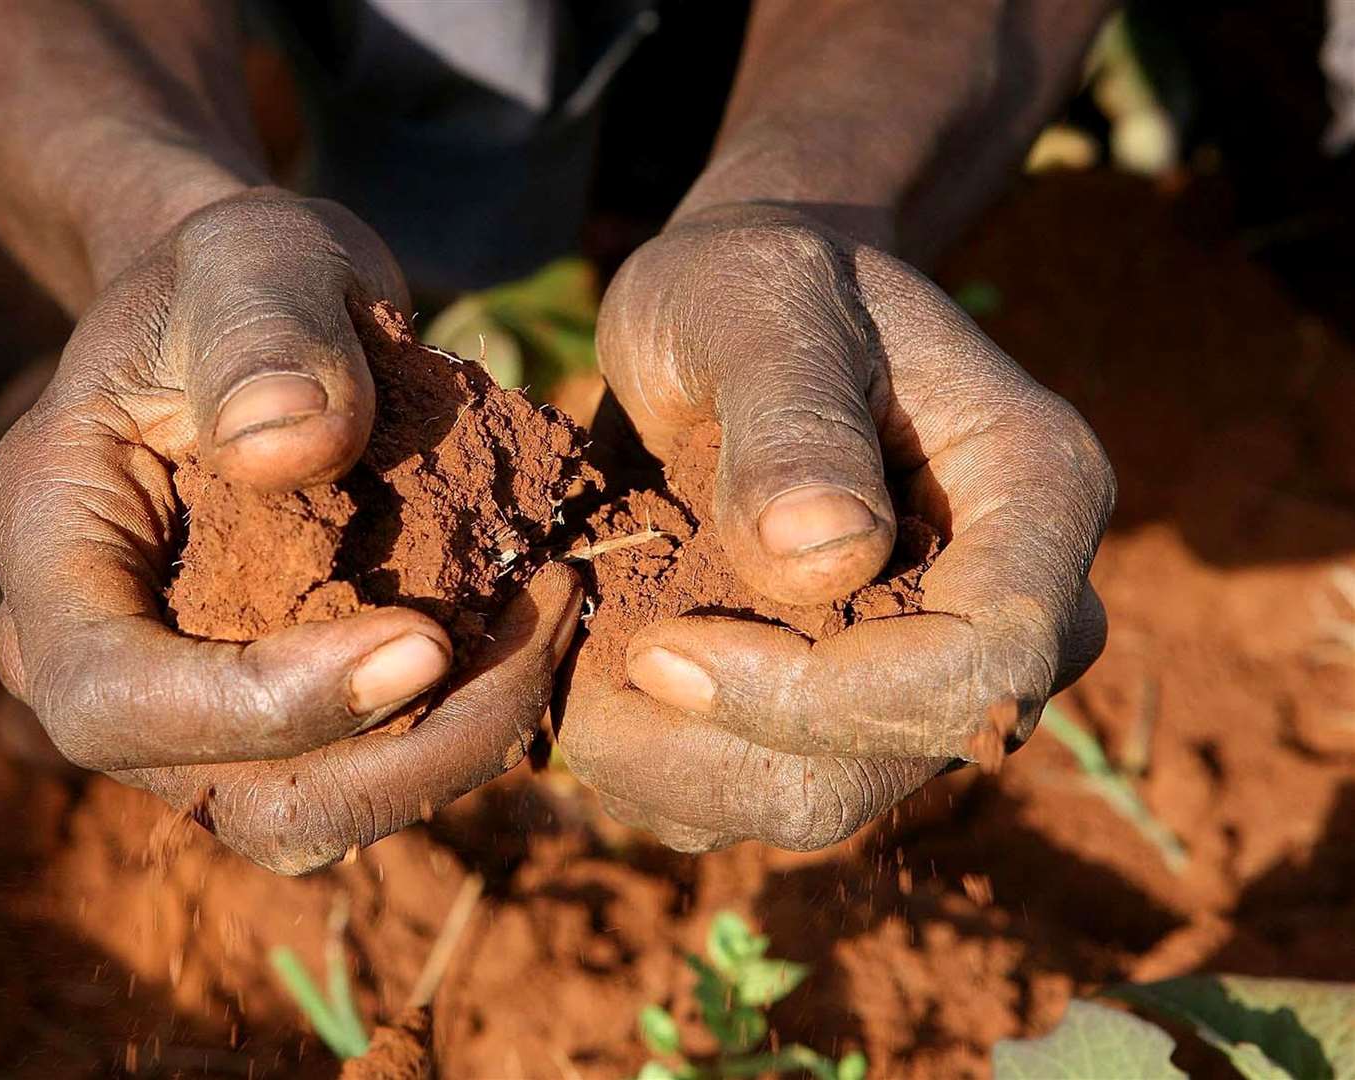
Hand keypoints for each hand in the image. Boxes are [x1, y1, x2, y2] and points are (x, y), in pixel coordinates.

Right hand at [0, 188, 581, 871]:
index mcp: (52, 546)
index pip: (116, 698)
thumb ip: (264, 331)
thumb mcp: (253, 255)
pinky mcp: (272, 721)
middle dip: (410, 744)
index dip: (266, 705)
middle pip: (238, 795)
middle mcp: (95, 659)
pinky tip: (531, 630)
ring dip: (456, 744)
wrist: (252, 320)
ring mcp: (185, 710)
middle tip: (549, 611)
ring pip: (318, 813)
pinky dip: (461, 728)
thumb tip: (290, 447)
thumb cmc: (241, 277)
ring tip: (554, 610)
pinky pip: (366, 775)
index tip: (425, 639)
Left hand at [558, 203, 1113, 850]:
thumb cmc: (755, 285)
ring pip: (812, 802)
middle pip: (890, 761)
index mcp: (1036, 497)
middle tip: (590, 662)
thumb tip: (825, 559)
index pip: (982, 661)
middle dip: (718, 744)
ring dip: (670, 767)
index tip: (661, 647)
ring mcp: (928, 674)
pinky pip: (754, 794)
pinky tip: (599, 683)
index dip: (822, 694)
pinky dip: (659, 768)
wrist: (740, 319)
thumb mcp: (758, 305)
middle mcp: (1012, 611)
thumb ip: (795, 418)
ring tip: (577, 665)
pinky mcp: (848, 714)